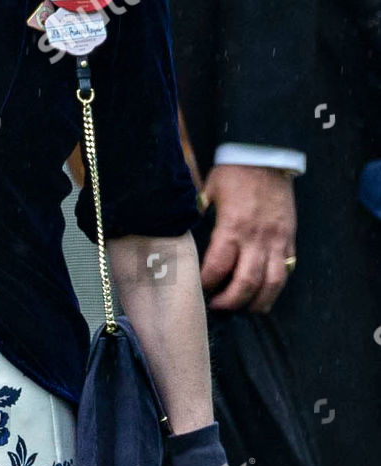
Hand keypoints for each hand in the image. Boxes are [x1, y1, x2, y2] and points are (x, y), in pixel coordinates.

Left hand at [199, 164, 296, 312]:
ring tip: (243, 308)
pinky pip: (286, 271)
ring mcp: (276, 240)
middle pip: (246, 283)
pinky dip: (275, 287)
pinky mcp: (289, 239)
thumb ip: (197, 216)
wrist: (266, 156)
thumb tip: (177, 233)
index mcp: (232, 227)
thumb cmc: (233, 174)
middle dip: (230, 302)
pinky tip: (263, 294)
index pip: (218, 267)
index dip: (207, 284)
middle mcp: (256, 238)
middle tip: (217, 307)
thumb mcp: (207, 192)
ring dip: (257, 302)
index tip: (199, 289)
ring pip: (272, 283)